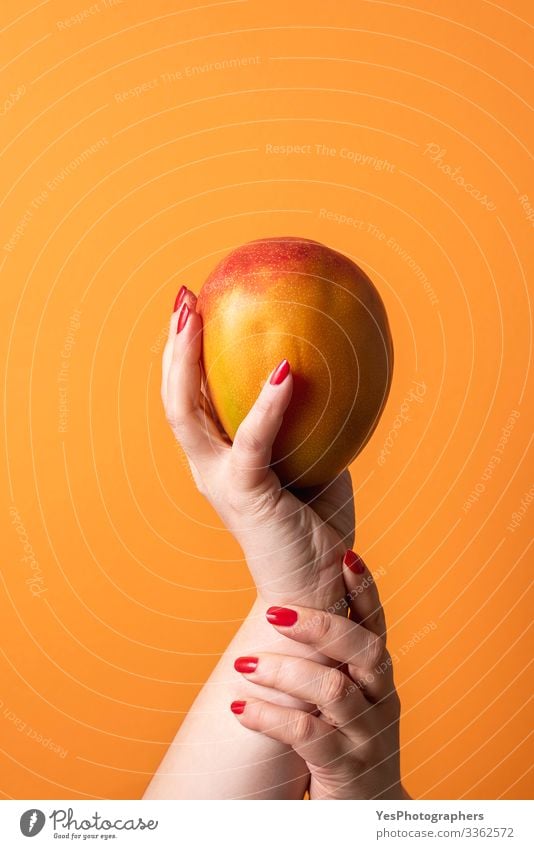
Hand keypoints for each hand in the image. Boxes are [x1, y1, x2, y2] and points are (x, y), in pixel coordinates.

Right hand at [161, 286, 354, 606]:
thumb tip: (333, 374)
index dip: (184, 356)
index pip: (191, 400)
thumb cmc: (315, 525)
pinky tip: (285, 370)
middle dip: (173, 347)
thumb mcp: (316, 463)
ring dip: (185, 362)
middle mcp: (208, 467)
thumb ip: (311, 426)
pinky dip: (266, 405)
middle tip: (184, 298)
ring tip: (197, 315)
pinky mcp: (245, 495)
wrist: (313, 587)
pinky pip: (252, 441)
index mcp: (219, 459)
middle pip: (173, 398)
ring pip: (185, 413)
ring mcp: (220, 480)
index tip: (193, 310)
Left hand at [230, 554, 409, 798]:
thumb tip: (284, 605)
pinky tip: (240, 709)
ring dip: (284, 671)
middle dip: (320, 625)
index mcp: (376, 675)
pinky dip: (270, 716)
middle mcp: (380, 698)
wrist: (365, 815)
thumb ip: (328, 657)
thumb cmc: (344, 742)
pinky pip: (309, 736)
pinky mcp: (348, 769)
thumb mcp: (343, 697)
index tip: (344, 555)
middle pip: (363, 647)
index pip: (375, 622)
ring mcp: (368, 735)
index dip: (364, 588)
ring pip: (333, 689)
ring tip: (243, 665)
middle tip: (276, 612)